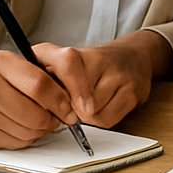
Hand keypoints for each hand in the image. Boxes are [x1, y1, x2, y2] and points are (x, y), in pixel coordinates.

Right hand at [0, 51, 80, 149]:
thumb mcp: (18, 65)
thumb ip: (45, 78)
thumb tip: (73, 103)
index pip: (40, 85)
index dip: (61, 101)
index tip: (70, 109)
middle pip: (34, 113)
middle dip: (52, 120)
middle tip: (56, 118)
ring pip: (26, 131)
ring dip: (40, 131)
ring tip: (37, 121)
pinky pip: (13, 143)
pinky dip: (24, 139)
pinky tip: (20, 127)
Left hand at [36, 30, 172, 127]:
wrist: (133, 54)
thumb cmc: (92, 66)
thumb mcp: (62, 67)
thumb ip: (46, 84)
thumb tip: (39, 109)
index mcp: (71, 52)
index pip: (67, 65)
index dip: (59, 92)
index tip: (59, 107)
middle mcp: (98, 57)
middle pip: (76, 100)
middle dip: (71, 110)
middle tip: (73, 107)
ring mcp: (118, 73)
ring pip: (92, 113)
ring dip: (88, 116)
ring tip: (91, 104)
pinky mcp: (133, 90)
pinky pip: (108, 119)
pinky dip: (103, 120)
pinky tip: (104, 106)